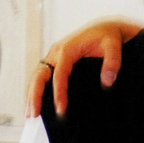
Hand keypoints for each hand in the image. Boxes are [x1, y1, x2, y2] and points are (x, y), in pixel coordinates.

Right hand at [25, 18, 141, 117]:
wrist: (104, 28)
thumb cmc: (108, 36)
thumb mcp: (113, 46)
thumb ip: (112, 63)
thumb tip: (107, 82)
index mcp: (67, 49)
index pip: (59, 74)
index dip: (59, 92)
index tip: (60, 108)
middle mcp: (56, 52)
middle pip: (39, 75)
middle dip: (35, 95)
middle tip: (33, 114)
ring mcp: (54, 57)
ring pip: (37, 77)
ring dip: (32, 95)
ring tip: (29, 114)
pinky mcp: (55, 62)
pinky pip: (42, 77)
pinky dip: (36, 90)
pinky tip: (35, 104)